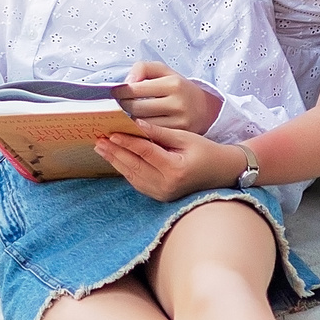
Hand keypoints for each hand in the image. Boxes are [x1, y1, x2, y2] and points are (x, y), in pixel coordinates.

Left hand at [93, 121, 249, 201]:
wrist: (221, 172)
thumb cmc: (206, 151)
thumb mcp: (185, 137)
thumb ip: (159, 133)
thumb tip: (136, 123)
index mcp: (175, 170)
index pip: (145, 153)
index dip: (127, 142)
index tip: (111, 132)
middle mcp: (167, 185)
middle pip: (134, 166)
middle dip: (115, 152)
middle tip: (98, 139)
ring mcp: (162, 193)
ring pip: (132, 175)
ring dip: (115, 161)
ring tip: (101, 147)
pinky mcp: (159, 196)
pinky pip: (137, 182)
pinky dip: (125, 169)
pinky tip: (115, 158)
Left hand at [113, 61, 222, 131]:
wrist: (204, 108)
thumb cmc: (177, 87)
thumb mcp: (163, 71)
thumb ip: (142, 69)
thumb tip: (126, 83)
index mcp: (173, 84)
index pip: (135, 89)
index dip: (119, 92)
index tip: (113, 94)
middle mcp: (178, 103)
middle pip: (136, 109)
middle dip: (122, 107)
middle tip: (116, 106)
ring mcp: (179, 122)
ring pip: (141, 125)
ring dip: (129, 121)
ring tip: (125, 116)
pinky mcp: (178, 137)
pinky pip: (150, 136)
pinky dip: (140, 132)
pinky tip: (136, 127)